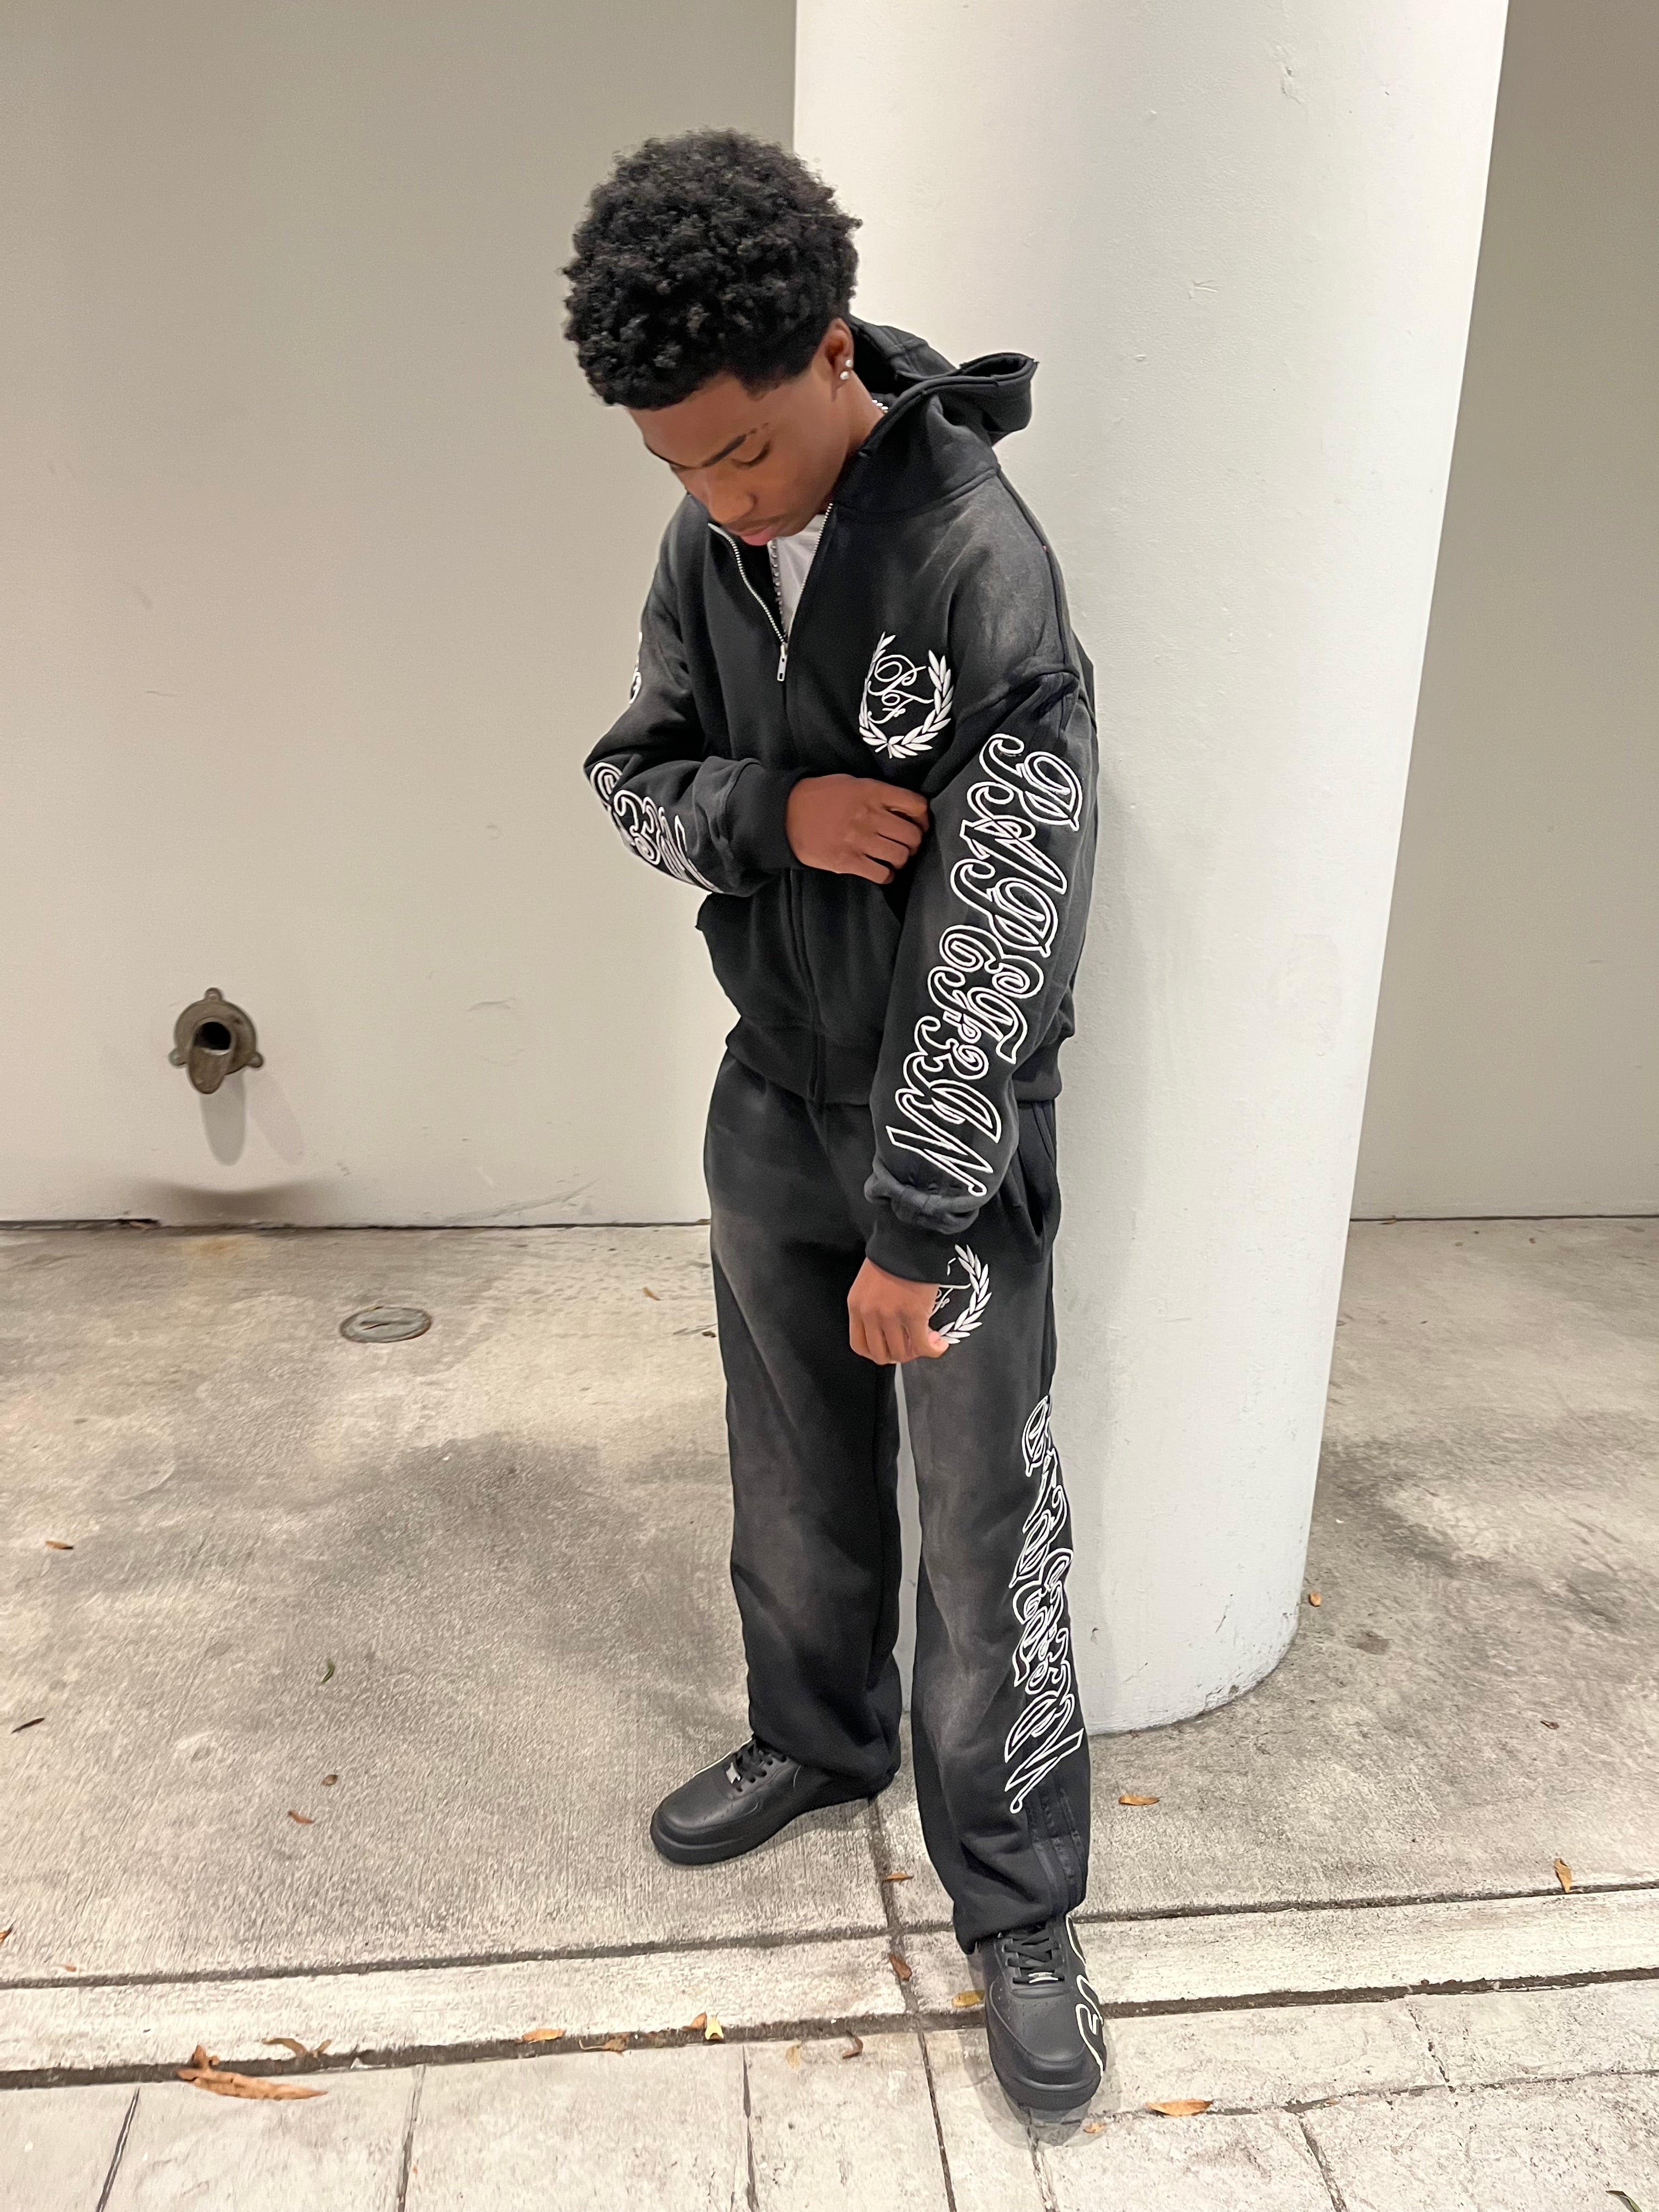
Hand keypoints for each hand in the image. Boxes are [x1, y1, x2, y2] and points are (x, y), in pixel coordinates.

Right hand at [786, 775, 928, 884]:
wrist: (786, 814)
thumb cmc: (820, 797)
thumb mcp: (853, 783)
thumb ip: (880, 794)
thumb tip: (905, 810)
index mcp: (872, 791)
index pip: (916, 805)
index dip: (923, 818)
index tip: (920, 824)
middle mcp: (869, 815)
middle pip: (911, 835)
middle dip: (914, 842)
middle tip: (906, 844)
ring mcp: (858, 840)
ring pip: (900, 856)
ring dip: (901, 859)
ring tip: (893, 857)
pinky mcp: (847, 861)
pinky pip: (880, 874)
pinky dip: (886, 875)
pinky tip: (880, 870)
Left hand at [848, 1259, 948, 1364]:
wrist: (908, 1240)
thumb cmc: (891, 1258)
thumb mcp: (869, 1284)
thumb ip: (872, 1307)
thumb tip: (889, 1329)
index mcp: (856, 1306)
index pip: (859, 1345)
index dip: (876, 1353)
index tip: (890, 1348)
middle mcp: (870, 1315)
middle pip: (881, 1354)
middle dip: (899, 1354)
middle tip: (912, 1344)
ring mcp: (891, 1317)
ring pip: (902, 1353)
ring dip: (917, 1351)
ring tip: (928, 1339)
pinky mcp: (914, 1316)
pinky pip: (922, 1345)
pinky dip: (933, 1350)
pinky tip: (940, 1344)